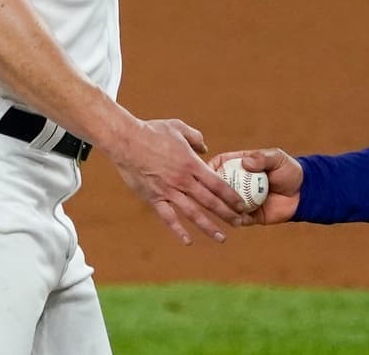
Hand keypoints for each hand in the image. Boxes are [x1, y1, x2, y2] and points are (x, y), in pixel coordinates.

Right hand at [109, 118, 248, 245]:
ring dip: (208, 227)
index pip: (217, 183)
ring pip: (193, 213)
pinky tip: (188, 241)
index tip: (242, 205)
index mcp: (191, 164)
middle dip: (227, 214)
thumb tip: (205, 148)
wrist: (126, 140)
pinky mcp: (154, 198)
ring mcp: (168, 191)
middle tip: (240, 223)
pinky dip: (178, 230)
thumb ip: (195, 137)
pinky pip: (168, 217)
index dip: (231, 196)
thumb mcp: (178, 127)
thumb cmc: (152, 131)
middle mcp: (183, 180)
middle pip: (209, 201)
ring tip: (221, 238)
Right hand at [208, 148, 302, 224]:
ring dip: (223, 207)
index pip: (220, 164)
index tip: (206, 172)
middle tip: (213, 194)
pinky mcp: (251, 216)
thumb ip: (262, 158)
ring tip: (226, 208)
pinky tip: (238, 219)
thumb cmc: (290, 171)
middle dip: (213, 191)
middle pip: (218, 187)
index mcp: (241, 165)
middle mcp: (238, 183)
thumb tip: (246, 162)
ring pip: (226, 205)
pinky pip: (239, 219)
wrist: (304, 193)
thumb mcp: (277, 159)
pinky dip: (236, 220)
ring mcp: (243, 200)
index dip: (211, 167)